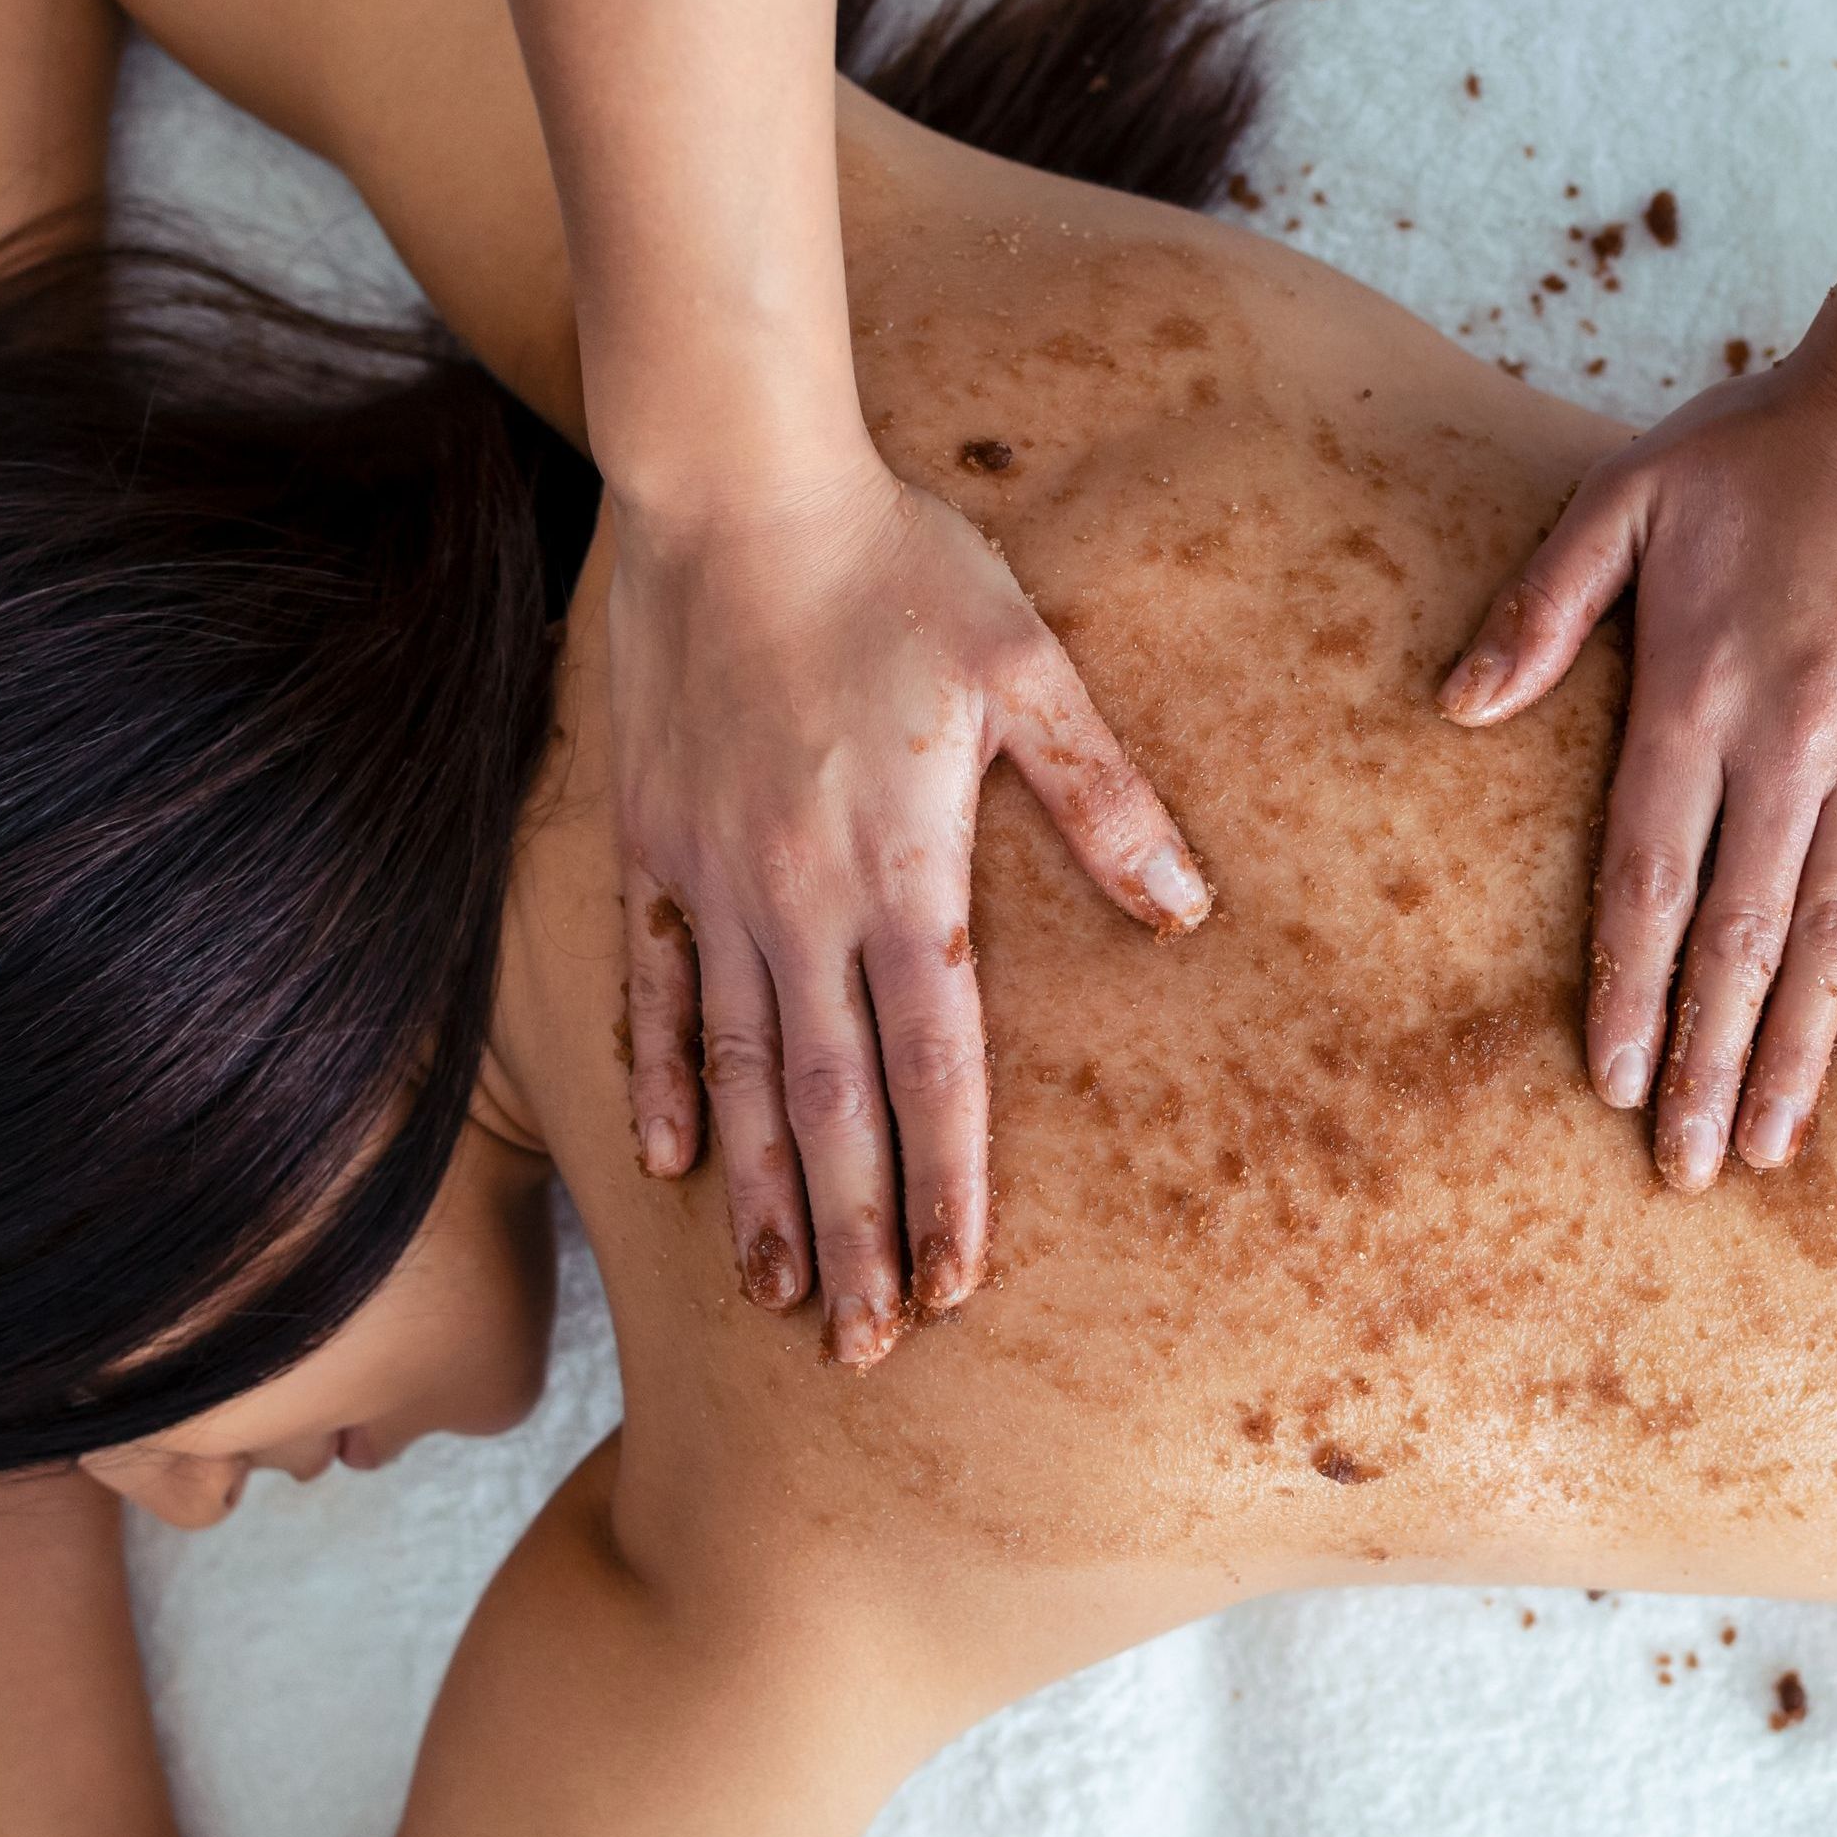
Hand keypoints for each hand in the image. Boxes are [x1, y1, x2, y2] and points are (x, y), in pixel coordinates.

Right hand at [614, 456, 1207, 1364]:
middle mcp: (795, 900)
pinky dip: (661, 1086)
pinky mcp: (650, 846)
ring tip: (779, 1297)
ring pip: (734, 1074)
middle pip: (829, 1106)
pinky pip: (650, 992)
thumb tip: (1186, 905)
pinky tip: (673, 1168)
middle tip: (862, 1353)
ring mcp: (710, 880)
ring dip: (762, 1196)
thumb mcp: (1026, 665)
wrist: (729, 483)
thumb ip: (1102, 798)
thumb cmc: (895, 564)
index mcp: (900, 868)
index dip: (949, 1185)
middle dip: (854, 1236)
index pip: (934, 1067)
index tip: (957, 1288)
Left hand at [1440, 360, 1836, 1188]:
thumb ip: (1538, 609)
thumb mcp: (1620, 501)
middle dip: (1713, 1062)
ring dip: (1805, 1046)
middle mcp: (1794, 740)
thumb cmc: (1754, 449)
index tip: (1615, 1087)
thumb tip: (1455, 707)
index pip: (1651, 880)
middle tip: (1690, 1169)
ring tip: (1777, 1144)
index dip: (1631, 991)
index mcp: (1695, 694)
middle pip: (1742, 935)